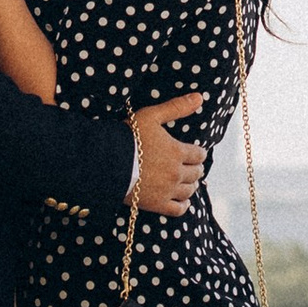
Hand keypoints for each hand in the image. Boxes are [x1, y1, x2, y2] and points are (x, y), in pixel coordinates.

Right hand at [131, 95, 206, 214]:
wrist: (107, 163)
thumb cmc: (128, 137)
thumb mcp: (152, 116)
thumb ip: (176, 107)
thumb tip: (200, 97)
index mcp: (178, 152)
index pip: (199, 154)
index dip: (198, 152)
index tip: (194, 152)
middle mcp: (176, 173)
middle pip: (196, 173)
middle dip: (195, 168)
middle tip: (190, 166)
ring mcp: (167, 190)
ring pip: (190, 190)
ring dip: (190, 184)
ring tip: (186, 181)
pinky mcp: (157, 205)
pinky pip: (178, 209)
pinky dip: (183, 205)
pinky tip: (181, 200)